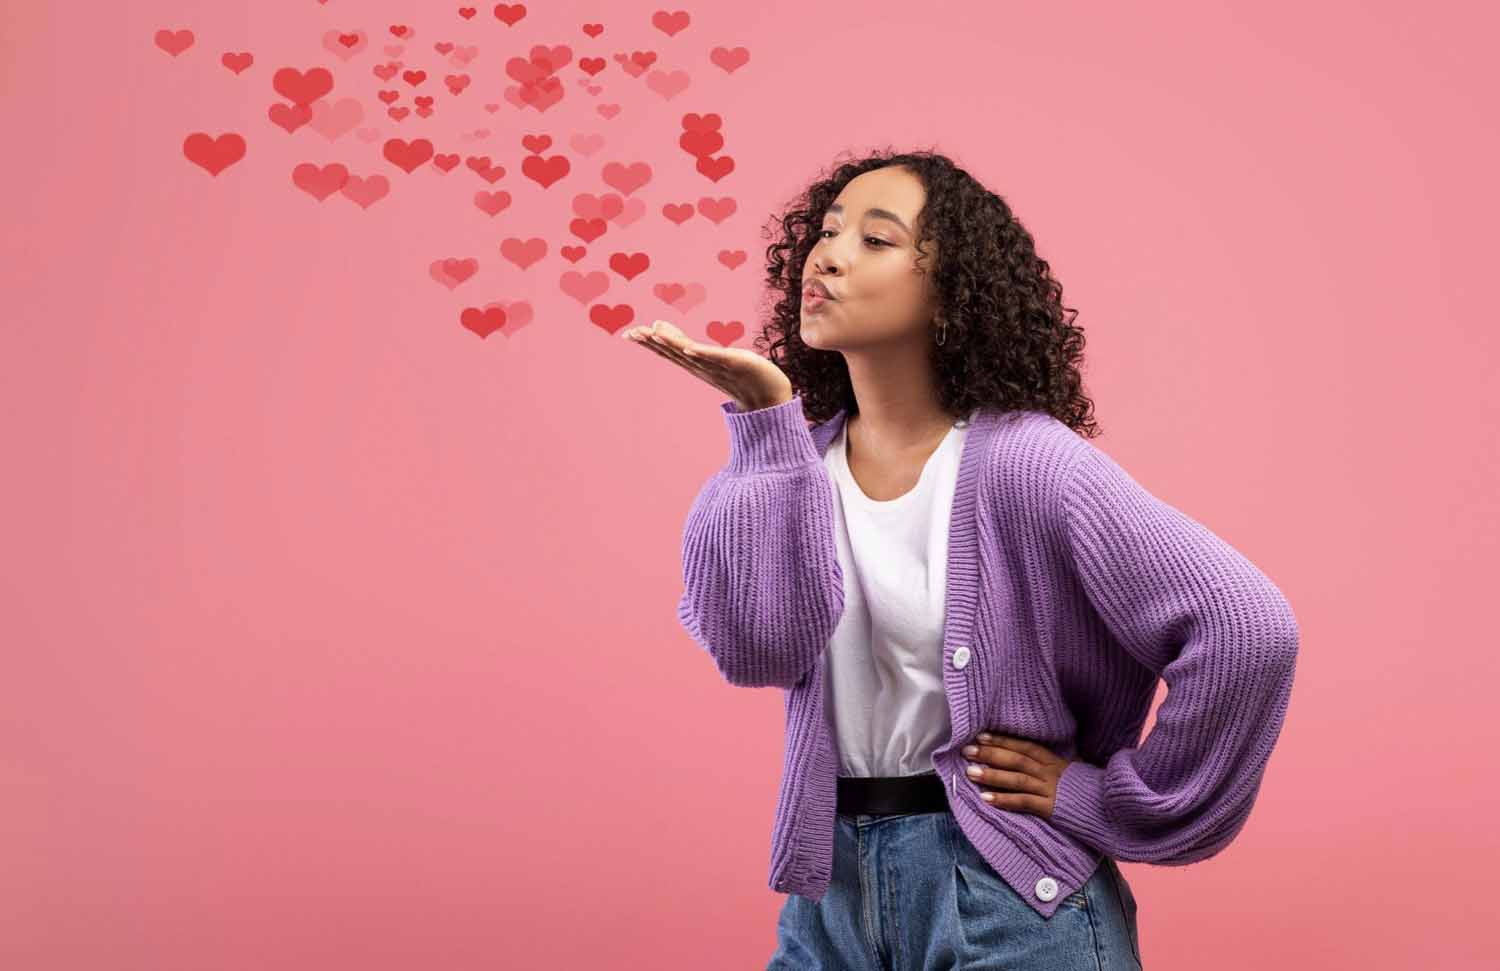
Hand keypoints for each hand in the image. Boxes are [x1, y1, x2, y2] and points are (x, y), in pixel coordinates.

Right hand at [620, 319, 792, 411]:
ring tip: (654, 333)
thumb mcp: (713, 359)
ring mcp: (719, 367)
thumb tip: (671, 334)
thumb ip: (691, 348)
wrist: (769, 398)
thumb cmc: (741, 377)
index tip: (629, 333)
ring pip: (691, 355)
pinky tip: (690, 348)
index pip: (669, 352)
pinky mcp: (736, 364)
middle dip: (653, 343)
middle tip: (632, 332)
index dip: (649, 343)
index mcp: (697, 366)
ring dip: (672, 345)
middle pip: (674, 353)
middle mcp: (703, 368)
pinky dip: (702, 354)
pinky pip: (716, 359)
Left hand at [960, 733, 1073, 820]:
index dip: (1002, 740)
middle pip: (1017, 759)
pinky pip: (1024, 802)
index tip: (980, 735)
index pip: (1024, 746)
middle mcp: (1050, 771)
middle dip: (991, 753)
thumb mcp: (1068, 771)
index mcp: (1053, 760)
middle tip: (967, 750)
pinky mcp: (1051, 807)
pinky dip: (1004, 800)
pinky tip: (986, 799)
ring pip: (1017, 779)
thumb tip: (1025, 757)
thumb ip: (1048, 764)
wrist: (1108, 808)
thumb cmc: (1084, 790)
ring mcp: (1050, 789)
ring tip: (970, 772)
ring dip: (992, 775)